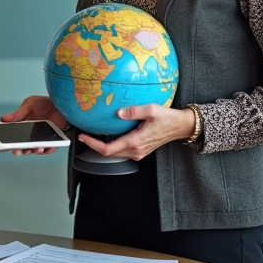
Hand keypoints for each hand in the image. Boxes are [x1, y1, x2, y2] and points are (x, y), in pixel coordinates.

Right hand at [0, 95, 67, 156]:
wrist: (62, 103)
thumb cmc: (46, 102)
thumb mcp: (30, 104)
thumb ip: (18, 113)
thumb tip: (4, 119)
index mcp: (23, 125)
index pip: (14, 136)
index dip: (9, 142)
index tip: (5, 145)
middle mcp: (32, 133)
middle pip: (23, 146)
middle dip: (19, 150)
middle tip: (17, 150)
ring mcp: (42, 137)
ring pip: (35, 149)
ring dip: (34, 151)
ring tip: (35, 148)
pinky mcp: (52, 140)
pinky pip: (49, 148)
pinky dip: (47, 150)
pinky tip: (45, 147)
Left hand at [77, 104, 195, 160]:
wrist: (180, 126)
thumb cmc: (167, 118)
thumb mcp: (151, 109)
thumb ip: (134, 111)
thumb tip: (119, 112)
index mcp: (135, 141)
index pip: (108, 149)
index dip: (92, 145)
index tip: (82, 137)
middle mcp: (136, 150)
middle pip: (109, 153)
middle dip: (94, 145)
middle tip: (83, 134)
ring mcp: (138, 152)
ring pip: (115, 153)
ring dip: (102, 146)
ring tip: (92, 135)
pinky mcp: (140, 151)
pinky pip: (122, 151)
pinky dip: (112, 145)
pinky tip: (108, 136)